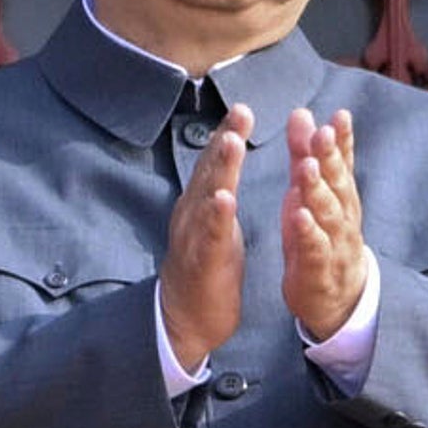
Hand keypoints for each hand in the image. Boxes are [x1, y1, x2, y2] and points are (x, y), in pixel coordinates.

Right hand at [158, 114, 249, 369]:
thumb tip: (226, 161)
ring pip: (206, 197)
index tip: (243, 107)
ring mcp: (193, 237)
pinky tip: (224, 198)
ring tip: (232, 141)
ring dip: (219, 168)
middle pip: (209, 171)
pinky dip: (215, 216)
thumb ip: (219, 192)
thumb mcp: (215, 224)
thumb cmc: (205, 268)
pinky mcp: (201, 262)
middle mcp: (192, 214)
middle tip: (240, 110)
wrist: (184, 320)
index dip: (227, 134)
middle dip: (224, 139)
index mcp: (200, 205)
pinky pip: (208, 236)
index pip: (214, 164)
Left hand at [280, 107, 368, 343]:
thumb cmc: (320, 236)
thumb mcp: (309, 193)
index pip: (342, 163)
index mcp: (340, 197)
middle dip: (331, 158)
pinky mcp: (319, 271)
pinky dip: (309, 233)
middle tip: (322, 133)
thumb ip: (305, 155)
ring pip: (329, 215)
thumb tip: (302, 113)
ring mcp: (334, 244)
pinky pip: (315, 250)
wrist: (336, 298)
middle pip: (338, 184)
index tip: (339, 116)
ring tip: (307, 167)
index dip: (342, 140)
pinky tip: (299, 216)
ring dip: (319, 190)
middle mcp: (343, 217)